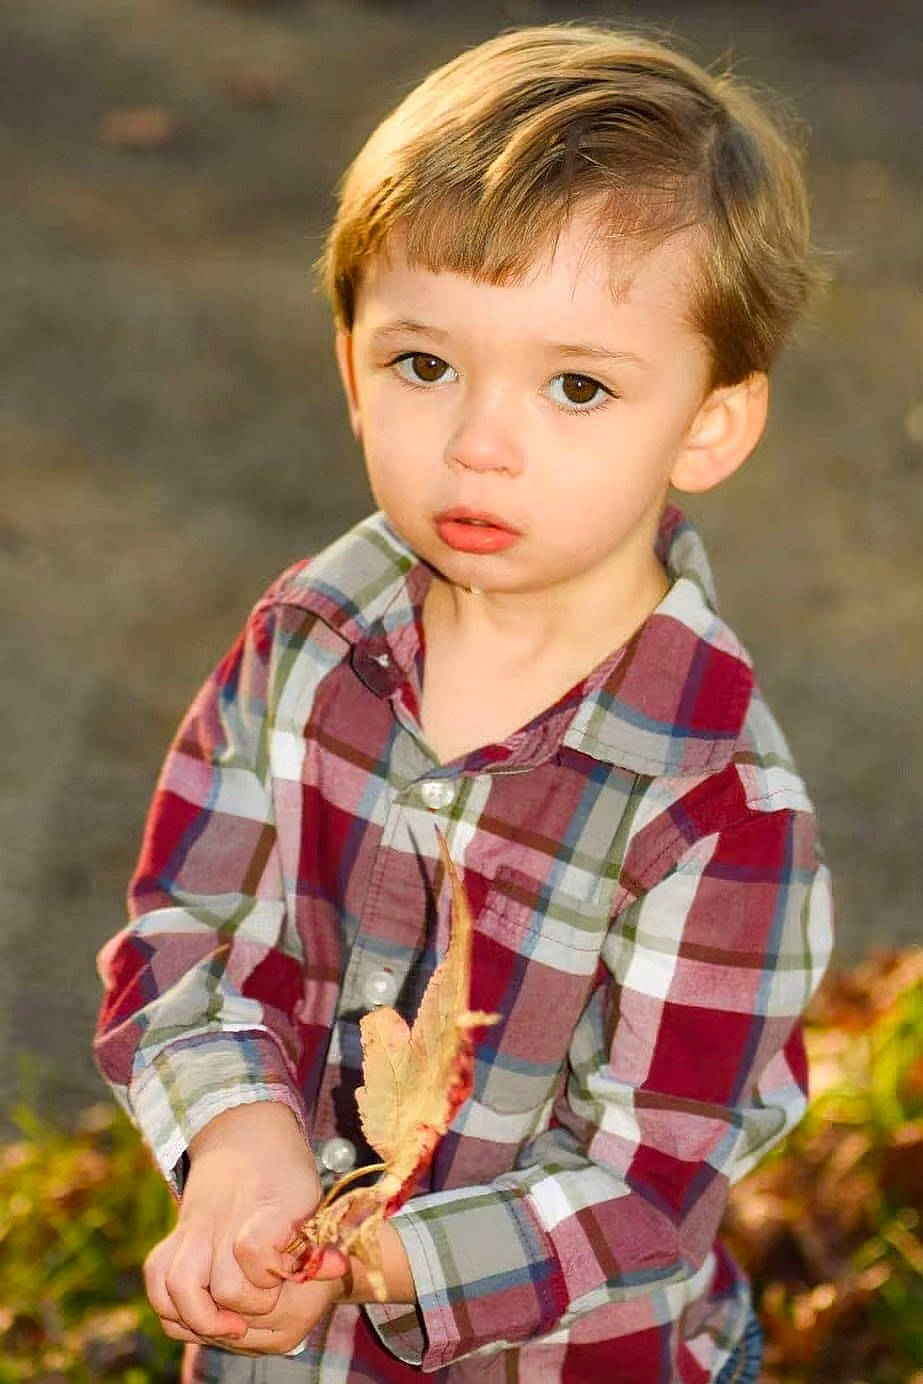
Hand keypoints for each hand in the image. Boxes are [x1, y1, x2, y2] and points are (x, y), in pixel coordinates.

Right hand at [144, 1102, 342, 1345]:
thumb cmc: (284, 1173)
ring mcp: (193, 1230)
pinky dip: (172, 1309)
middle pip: (223, 1286)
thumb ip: (319, 1241)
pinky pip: (157, 1281)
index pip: (254, 1250)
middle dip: (248, 1307)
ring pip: (178, 1288)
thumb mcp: (311, 1200)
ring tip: (230, 1325)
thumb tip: (339, 1271)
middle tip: (265, 1303)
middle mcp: (222, 1220)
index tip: (286, 1272)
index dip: (270, 1274)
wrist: (244, 1134)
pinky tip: (198, 1316)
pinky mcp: (175, 1238)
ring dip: (203, 1319)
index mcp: (263, 1207)